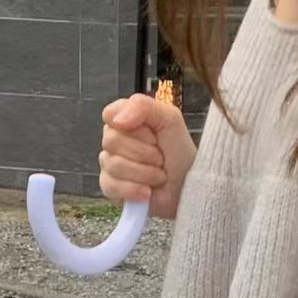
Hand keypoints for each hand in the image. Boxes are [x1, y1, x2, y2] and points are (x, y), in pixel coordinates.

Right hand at [99, 94, 196, 220]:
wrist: (188, 187)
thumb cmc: (179, 153)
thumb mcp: (169, 119)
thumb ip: (142, 106)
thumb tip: (117, 120)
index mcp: (125, 120)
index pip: (110, 115)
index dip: (134, 128)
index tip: (153, 137)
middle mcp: (114, 141)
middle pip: (111, 141)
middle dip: (144, 152)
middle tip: (160, 158)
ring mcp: (110, 165)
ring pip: (114, 165)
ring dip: (144, 173)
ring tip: (158, 175)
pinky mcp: (111, 188)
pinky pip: (111, 186)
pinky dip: (134, 190)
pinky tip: (147, 191)